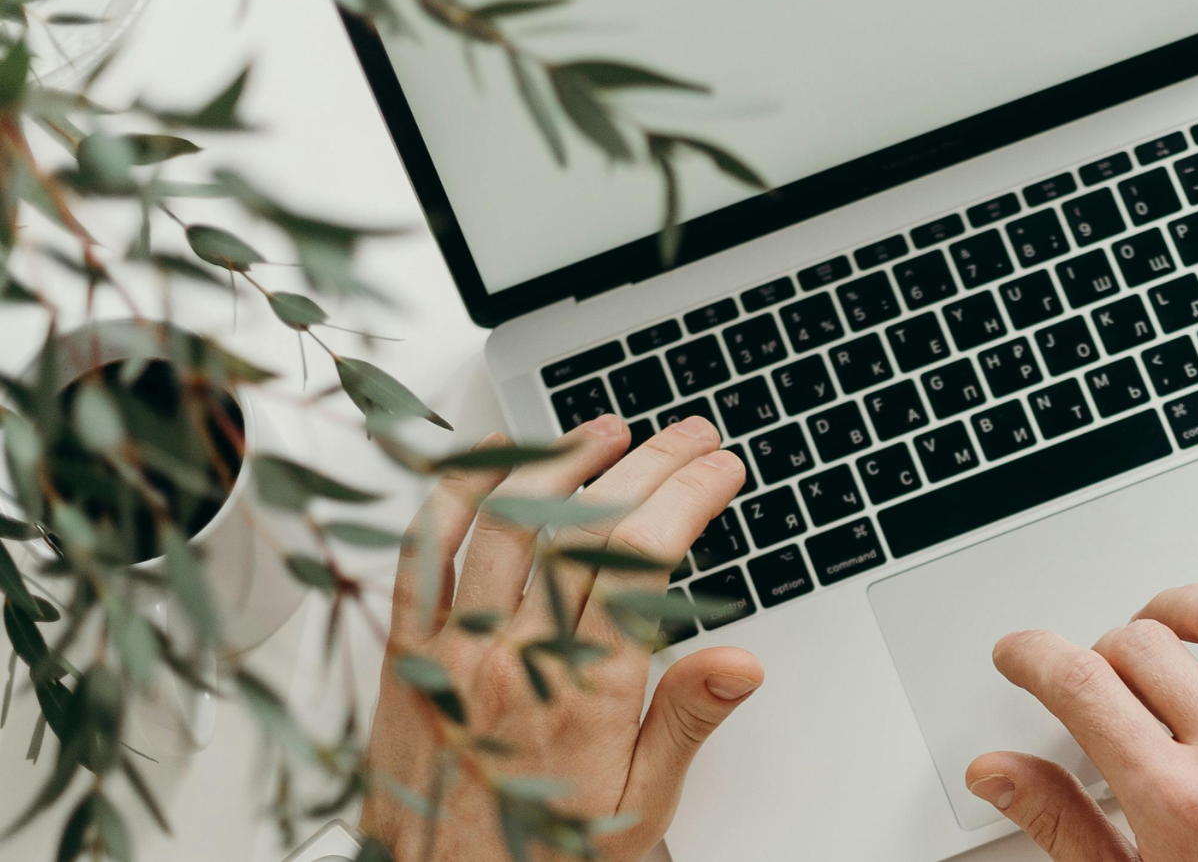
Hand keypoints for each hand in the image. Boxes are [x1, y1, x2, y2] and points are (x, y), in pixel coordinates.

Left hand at [360, 414, 760, 861]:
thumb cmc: (541, 860)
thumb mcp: (638, 809)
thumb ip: (684, 722)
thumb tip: (740, 662)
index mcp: (582, 695)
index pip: (645, 560)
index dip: (689, 497)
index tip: (720, 471)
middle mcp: (512, 661)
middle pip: (588, 528)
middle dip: (650, 466)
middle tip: (691, 437)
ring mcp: (450, 651)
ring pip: (509, 523)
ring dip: (565, 462)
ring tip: (610, 431)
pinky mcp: (403, 654)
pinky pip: (421, 553)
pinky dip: (456, 493)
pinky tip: (495, 460)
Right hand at [966, 579, 1197, 861]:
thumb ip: (1064, 826)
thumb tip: (1000, 774)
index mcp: (1176, 804)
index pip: (1082, 687)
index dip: (1034, 656)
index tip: (1022, 655)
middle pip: (1143, 645)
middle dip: (1101, 650)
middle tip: (1097, 677)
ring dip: (1179, 609)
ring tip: (1162, 631)